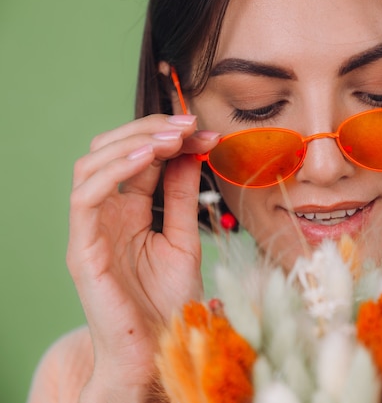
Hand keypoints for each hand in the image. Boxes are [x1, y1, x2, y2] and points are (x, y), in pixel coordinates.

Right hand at [67, 114, 218, 400]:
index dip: (170, 138)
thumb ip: (183, 197)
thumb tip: (193, 151)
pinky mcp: (82, 249)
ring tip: (172, 138)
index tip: (206, 132)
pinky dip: (113, 171)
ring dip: (133, 143)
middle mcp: (105, 213)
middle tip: (189, 125)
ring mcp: (91, 229)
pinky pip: (85, 198)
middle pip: (111, 150)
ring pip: (91, 164)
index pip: (140, 158)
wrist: (159, 349)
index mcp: (128, 209)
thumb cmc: (169, 300)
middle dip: (150, 130)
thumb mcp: (184, 238)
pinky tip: (148, 159)